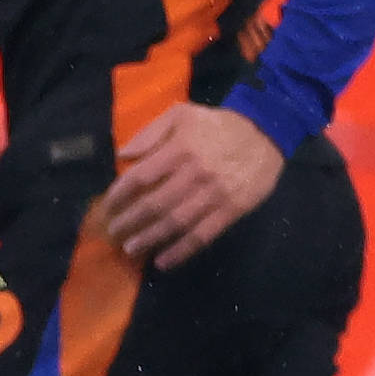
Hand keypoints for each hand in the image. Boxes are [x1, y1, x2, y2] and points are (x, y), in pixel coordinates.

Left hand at [98, 97, 282, 270]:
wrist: (266, 133)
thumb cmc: (218, 124)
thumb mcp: (182, 114)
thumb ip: (151, 132)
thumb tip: (124, 154)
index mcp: (179, 148)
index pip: (140, 176)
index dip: (119, 195)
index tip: (107, 206)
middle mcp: (195, 173)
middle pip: (154, 204)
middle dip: (130, 222)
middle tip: (113, 234)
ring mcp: (214, 194)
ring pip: (175, 223)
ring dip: (150, 239)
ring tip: (131, 249)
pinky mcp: (232, 210)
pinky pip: (202, 235)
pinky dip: (181, 251)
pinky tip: (163, 261)